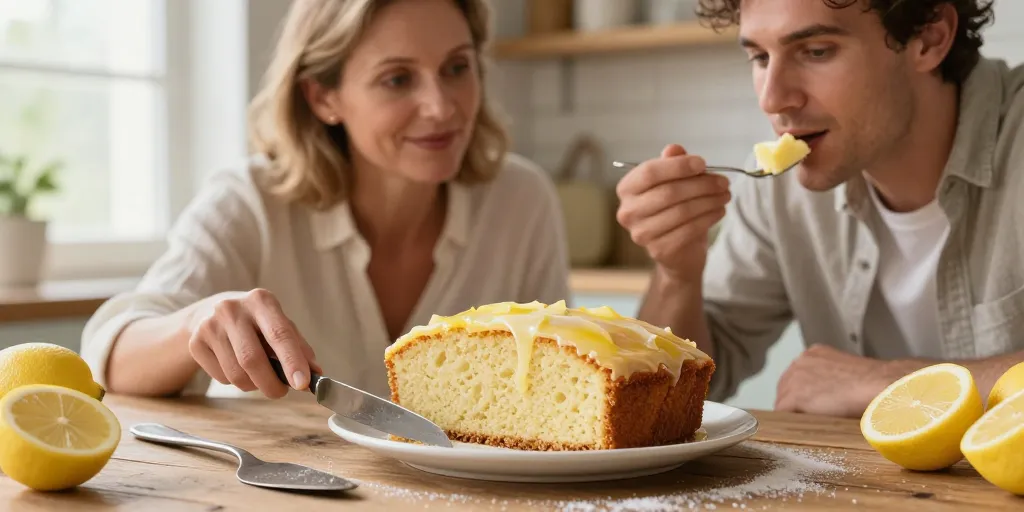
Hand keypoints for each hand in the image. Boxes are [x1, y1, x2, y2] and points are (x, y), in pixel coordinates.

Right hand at [187, 288, 320, 398]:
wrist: (211, 313)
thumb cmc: (256, 323)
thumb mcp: (279, 325)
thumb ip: (299, 348)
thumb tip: (316, 374)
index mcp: (261, 301)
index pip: (279, 334)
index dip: (292, 361)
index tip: (302, 384)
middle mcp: (232, 309)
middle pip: (252, 359)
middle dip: (271, 384)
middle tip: (281, 392)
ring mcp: (210, 325)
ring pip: (236, 374)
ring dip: (253, 385)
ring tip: (259, 377)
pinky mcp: (195, 342)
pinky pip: (221, 378)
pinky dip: (235, 382)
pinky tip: (237, 368)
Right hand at [615, 144, 730, 283]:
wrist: (676, 251)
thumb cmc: (672, 209)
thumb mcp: (672, 181)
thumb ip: (672, 163)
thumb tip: (675, 149)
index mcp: (627, 189)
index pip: (650, 172)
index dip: (678, 166)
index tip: (702, 163)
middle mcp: (628, 212)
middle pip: (669, 192)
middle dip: (702, 185)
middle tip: (723, 182)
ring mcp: (641, 234)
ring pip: (682, 211)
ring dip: (710, 201)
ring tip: (725, 195)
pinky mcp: (659, 250)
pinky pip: (689, 230)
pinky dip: (709, 218)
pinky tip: (719, 211)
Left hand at [774, 344, 898, 417]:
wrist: (880, 387)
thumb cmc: (873, 385)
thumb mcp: (847, 375)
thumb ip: (830, 381)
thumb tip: (827, 397)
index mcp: (813, 354)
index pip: (797, 378)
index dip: (803, 395)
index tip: (811, 406)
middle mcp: (800, 361)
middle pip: (785, 388)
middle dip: (795, 404)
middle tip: (811, 419)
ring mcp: (794, 378)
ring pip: (783, 401)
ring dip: (794, 413)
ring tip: (811, 425)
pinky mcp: (794, 396)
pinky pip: (783, 413)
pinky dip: (790, 423)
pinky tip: (803, 429)